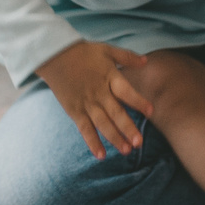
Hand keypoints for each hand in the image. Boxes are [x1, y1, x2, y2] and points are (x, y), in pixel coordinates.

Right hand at [33, 41, 153, 159]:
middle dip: (128, 128)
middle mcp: (99, 93)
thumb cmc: (83, 52)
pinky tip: (101, 155)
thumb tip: (147, 61)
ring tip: (127, 151)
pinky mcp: (75, 111)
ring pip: (102, 124)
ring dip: (114, 138)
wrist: (54, 55)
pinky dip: (92, 142)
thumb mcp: (107, 50)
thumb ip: (127, 57)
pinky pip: (85, 129)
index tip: (151, 111)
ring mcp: (86, 103)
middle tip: (139, 143)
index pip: (126, 92)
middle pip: (115, 113)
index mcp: (109, 77)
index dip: (138, 101)